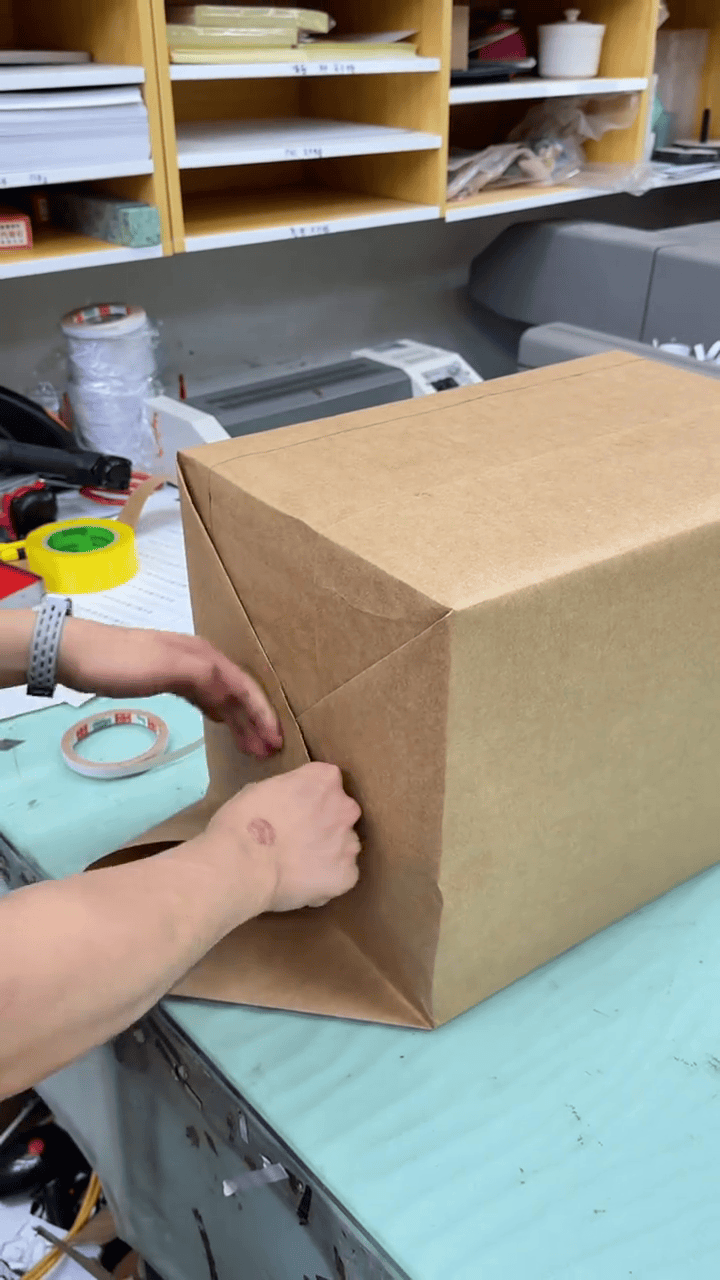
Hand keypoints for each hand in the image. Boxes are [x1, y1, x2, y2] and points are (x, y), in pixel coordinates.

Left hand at [58, 619, 282, 758]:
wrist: (74, 653)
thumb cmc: (118, 661)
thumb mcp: (165, 667)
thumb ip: (203, 676)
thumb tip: (235, 693)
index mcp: (204, 656)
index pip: (244, 687)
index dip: (263, 713)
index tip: (277, 742)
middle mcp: (199, 659)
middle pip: (237, 693)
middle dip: (256, 721)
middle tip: (269, 752)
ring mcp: (181, 669)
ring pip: (222, 696)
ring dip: (239, 720)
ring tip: (252, 746)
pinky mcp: (165, 679)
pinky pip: (204, 697)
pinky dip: (218, 712)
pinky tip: (220, 723)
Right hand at [207, 763, 361, 912]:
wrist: (242, 864)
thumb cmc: (242, 823)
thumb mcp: (261, 789)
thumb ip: (287, 792)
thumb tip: (287, 804)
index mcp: (324, 779)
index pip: (326, 782)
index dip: (309, 798)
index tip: (293, 810)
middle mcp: (345, 807)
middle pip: (341, 813)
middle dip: (324, 824)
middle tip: (296, 840)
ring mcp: (349, 843)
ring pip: (344, 846)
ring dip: (328, 853)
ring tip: (297, 867)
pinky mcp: (347, 875)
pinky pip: (341, 876)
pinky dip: (326, 881)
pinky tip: (302, 884)